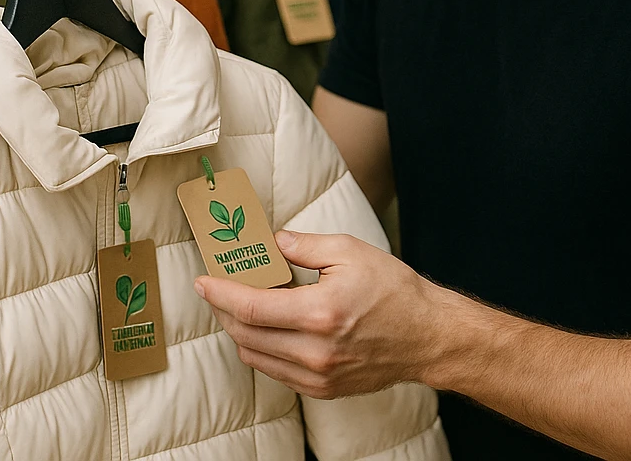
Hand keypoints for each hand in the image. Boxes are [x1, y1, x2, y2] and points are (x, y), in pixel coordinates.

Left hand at [193, 229, 448, 398]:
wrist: (426, 335)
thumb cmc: (393, 290)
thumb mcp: (349, 251)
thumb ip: (302, 245)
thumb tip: (270, 242)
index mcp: (319, 313)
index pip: (251, 307)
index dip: (220, 293)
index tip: (203, 281)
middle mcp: (314, 351)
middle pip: (245, 334)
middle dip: (223, 310)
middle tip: (216, 289)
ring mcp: (318, 375)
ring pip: (255, 356)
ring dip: (239, 331)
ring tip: (238, 306)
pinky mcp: (323, 389)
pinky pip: (275, 371)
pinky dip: (261, 349)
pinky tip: (265, 328)